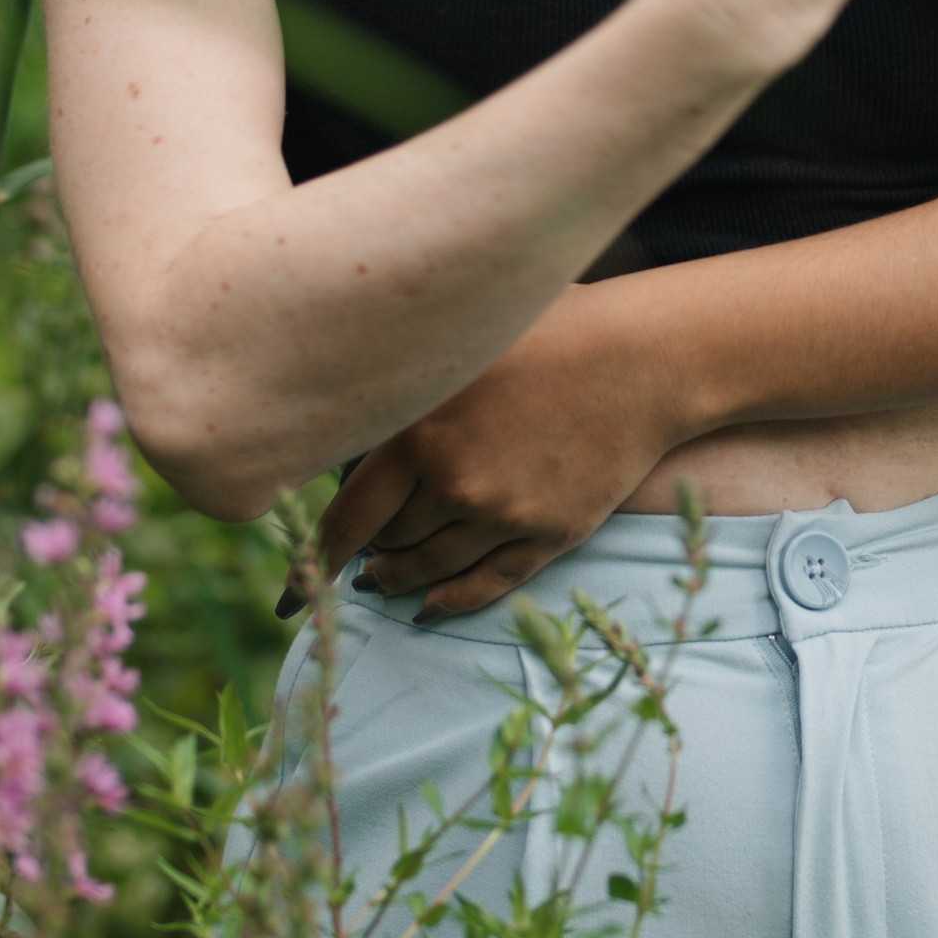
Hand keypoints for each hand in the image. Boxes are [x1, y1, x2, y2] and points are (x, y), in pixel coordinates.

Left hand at [317, 288, 689, 621]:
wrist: (645, 358)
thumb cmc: (549, 331)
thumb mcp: (459, 348)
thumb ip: (405, 393)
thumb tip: (347, 428)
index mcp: (421, 433)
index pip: (347, 516)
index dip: (313, 558)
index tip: (292, 589)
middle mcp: (457, 483)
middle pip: (386, 542)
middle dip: (363, 553)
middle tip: (342, 563)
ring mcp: (506, 515)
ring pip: (430, 569)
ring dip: (398, 582)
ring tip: (378, 582)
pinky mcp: (549, 534)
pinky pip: (485, 585)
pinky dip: (449, 602)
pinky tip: (426, 607)